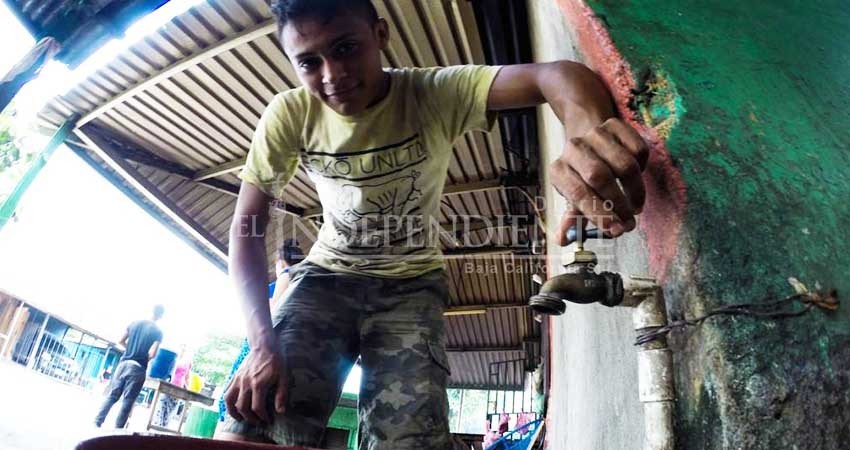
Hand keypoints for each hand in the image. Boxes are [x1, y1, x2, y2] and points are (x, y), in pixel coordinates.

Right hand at [224, 347, 286, 423]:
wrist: (264, 345)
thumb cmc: (276, 361)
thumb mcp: (284, 377)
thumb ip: (282, 395)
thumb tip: (281, 411)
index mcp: (258, 384)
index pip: (257, 408)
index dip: (263, 417)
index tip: (268, 420)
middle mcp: (245, 383)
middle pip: (242, 407)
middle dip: (250, 418)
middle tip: (258, 422)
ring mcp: (238, 379)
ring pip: (229, 401)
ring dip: (234, 412)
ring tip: (240, 418)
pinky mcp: (234, 376)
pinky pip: (226, 391)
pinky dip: (228, 401)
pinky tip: (234, 405)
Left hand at [549, 117, 648, 244]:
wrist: (589, 139)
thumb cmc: (582, 176)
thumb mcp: (574, 197)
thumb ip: (572, 218)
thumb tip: (563, 240)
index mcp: (558, 170)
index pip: (577, 193)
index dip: (597, 213)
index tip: (614, 229)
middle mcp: (573, 149)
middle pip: (600, 177)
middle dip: (618, 204)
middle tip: (629, 222)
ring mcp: (595, 134)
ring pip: (625, 164)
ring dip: (635, 190)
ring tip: (635, 205)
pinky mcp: (615, 125)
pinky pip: (638, 149)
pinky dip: (642, 167)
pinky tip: (635, 176)